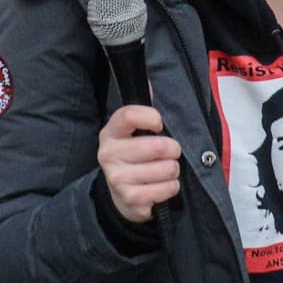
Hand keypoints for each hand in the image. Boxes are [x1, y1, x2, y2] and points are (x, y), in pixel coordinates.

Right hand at [98, 103, 182, 223]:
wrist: (119, 193)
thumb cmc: (134, 155)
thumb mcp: (133, 132)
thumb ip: (143, 110)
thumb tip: (150, 83)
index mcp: (111, 132)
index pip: (129, 115)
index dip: (151, 117)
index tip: (160, 124)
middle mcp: (108, 154)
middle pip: (157, 146)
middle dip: (173, 149)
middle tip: (171, 152)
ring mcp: (117, 178)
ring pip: (166, 169)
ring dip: (174, 170)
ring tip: (166, 170)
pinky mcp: (129, 199)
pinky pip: (165, 189)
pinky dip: (171, 187)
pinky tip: (164, 185)